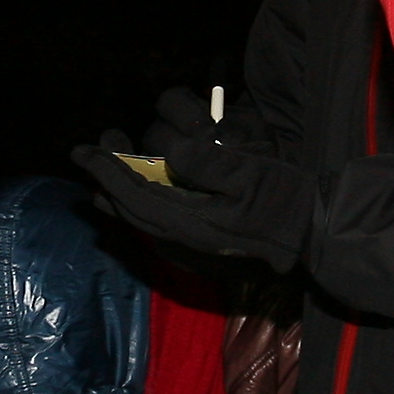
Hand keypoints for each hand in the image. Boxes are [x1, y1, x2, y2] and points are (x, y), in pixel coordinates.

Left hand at [66, 85, 314, 269]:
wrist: (311, 237)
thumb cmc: (285, 201)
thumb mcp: (250, 174)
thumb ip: (208, 163)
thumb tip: (174, 149)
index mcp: (189, 222)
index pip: (133, 195)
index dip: (105, 171)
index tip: (82, 150)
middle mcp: (181, 238)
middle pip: (128, 209)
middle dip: (106, 177)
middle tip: (94, 148)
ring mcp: (188, 245)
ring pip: (139, 217)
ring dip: (120, 189)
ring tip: (110, 162)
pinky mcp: (197, 244)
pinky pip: (155, 222)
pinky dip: (140, 201)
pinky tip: (141, 187)